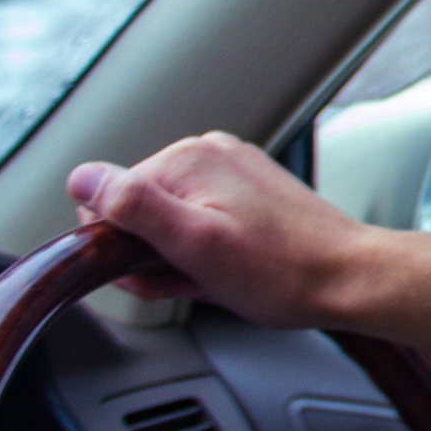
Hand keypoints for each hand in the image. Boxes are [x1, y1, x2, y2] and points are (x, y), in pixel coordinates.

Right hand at [65, 132, 430, 363]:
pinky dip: (204, 250)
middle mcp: (208, 152)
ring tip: (217, 276)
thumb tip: (81, 179)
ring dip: (179, 257)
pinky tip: (229, 270)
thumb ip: (133, 206)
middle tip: (191, 278)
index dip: (120, 248)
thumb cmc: (281, 272)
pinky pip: (202, 221)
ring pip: (170, 220)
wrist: (349, 279)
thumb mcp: (194, 245)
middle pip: (139, 210)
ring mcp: (231, 170)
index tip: (154, 272)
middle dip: (152, 254)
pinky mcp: (250, 191)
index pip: (106, 200)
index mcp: (186, 158)